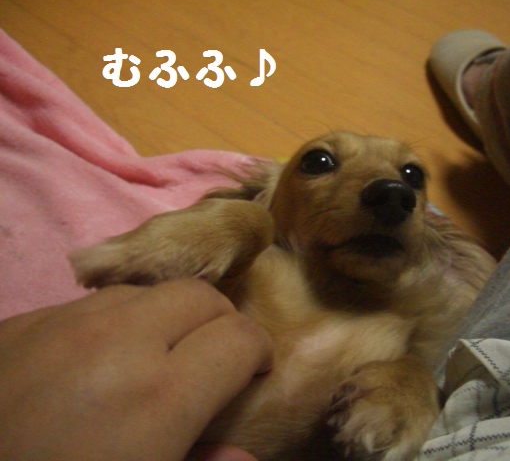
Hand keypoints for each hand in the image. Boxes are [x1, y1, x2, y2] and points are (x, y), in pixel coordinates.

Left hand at [0, 279, 272, 460]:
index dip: (258, 353)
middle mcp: (118, 341)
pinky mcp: (18, 324)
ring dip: (168, 318)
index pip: (239, 339)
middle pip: (200, 297)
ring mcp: (62, 325)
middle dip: (220, 324)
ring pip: (146, 292)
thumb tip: (244, 454)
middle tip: (215, 360)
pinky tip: (94, 360)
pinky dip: (114, 323)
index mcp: (158, 397)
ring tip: (158, 355)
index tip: (254, 373)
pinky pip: (90, 305)